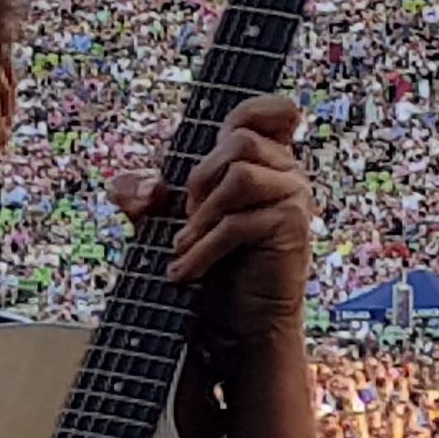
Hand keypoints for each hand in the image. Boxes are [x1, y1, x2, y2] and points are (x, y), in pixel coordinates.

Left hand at [123, 93, 313, 353]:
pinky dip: (202, 249)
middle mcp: (288, 174)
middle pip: (239, 140)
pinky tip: (184, 272)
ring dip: (201, 214)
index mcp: (266, 162)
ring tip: (183, 246)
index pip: (271, 112)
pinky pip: (238, 222)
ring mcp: (294, 199)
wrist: (242, 328)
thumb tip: (145, 186)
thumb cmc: (214, 271)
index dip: (253, 109)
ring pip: (241, 175)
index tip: (221, 135)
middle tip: (187, 219)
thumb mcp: (167, 223)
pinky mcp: (291, 229)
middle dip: (200, 178)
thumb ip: (144, 197)